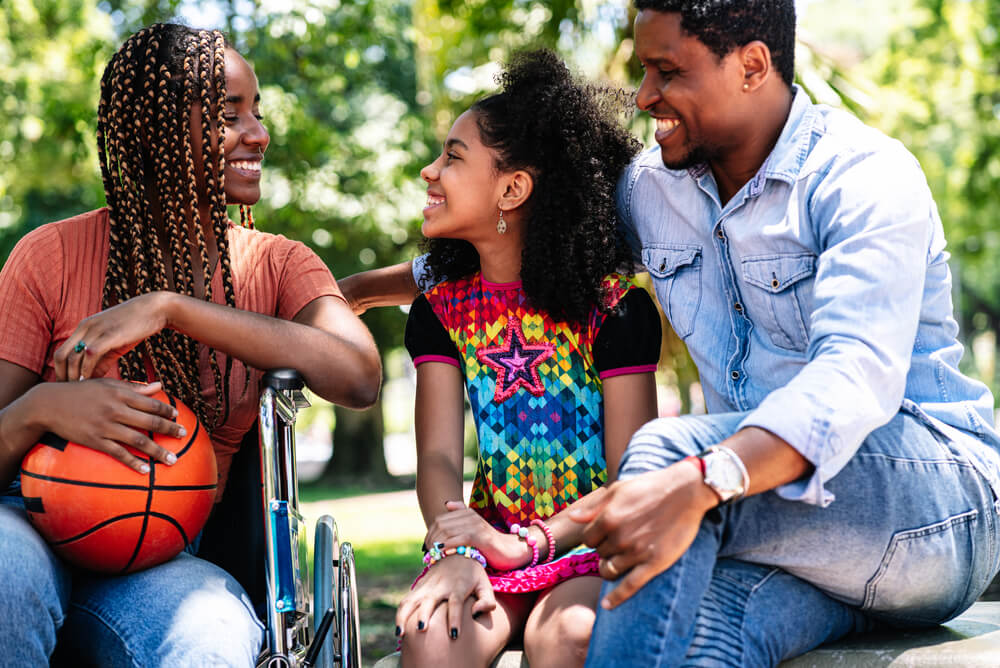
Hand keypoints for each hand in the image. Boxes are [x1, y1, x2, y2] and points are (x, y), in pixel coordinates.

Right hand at [27, 379, 183, 473]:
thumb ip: (135, 387)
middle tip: (183, 435)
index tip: (177, 416)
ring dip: (157, 451)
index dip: (167, 410)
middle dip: (169, 429)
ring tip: (172, 460)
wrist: (49, 404)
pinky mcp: (94, 441)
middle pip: (149, 422)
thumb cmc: (82, 392)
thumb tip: (160, 386)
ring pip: (138, 440)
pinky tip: (145, 470)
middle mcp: (115, 410)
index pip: (151, 403)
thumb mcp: (108, 385)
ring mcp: (105, 427)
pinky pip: (118, 454)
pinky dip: (133, 462)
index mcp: (120, 394)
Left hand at [54, 292, 171, 380]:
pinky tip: (93, 380)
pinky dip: (88, 370)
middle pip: (61, 356)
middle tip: (71, 392)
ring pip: (73, 357)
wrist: (156, 309)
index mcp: (84, 327)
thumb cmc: (137, 326)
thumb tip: (93, 377)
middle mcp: (85, 327)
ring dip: (75, 376)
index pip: (61, 352)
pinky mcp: (109, 334)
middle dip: (63, 376)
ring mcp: (96, 330)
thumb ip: (103, 359)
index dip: (61, 372)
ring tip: (82, 390)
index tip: (68, 387)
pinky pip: (90, 354)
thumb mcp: (115, 342)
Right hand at [394, 556, 495, 638]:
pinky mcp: (419, 586)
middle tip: (421, 630)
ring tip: (400, 634)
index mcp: (458, 588)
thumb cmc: (473, 574)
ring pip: (411, 600)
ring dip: (404, 616)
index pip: (456, 605)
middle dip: (424, 615)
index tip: (454, 635)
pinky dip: (400, 613)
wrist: (457, 551)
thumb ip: (487, 601)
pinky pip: (406, 600)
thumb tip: (476, 613)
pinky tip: (398, 628)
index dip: (455, 619)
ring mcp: (427, 586)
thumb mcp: (485, 585)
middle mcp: (440, 587)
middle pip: (429, 601)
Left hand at [426, 501, 526, 570]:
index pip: (440, 519)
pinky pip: (457, 539)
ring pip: (446, 531)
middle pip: (441, 525)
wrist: (510, 551)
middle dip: (431, 538)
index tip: (427, 545)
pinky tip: (442, 554)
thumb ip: (462, 516)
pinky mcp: (480, 537)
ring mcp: (475, 525)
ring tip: (433, 554)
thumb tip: (447, 503)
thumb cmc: (489, 543)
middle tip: (428, 551)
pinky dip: (446, 547)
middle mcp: (470, 517)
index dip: (430, 532)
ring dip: (436, 543)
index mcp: (467, 513)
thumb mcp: (474, 528)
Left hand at [569, 462, 718, 608]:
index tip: (603, 537)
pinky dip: (616, 598)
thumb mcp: (618, 490)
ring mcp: (636, 552)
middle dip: (604, 550)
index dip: (594, 539)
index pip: (587, 540)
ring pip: (609, 571)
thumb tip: (572, 518)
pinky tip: (607, 605)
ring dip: (609, 569)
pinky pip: (629, 586)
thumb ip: (594, 507)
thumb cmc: (651, 486)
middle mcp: (619, 537)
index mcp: (608, 518)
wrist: (686, 491)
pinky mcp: (654, 563)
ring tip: (615, 565)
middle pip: (599, 554)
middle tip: (618, 544)